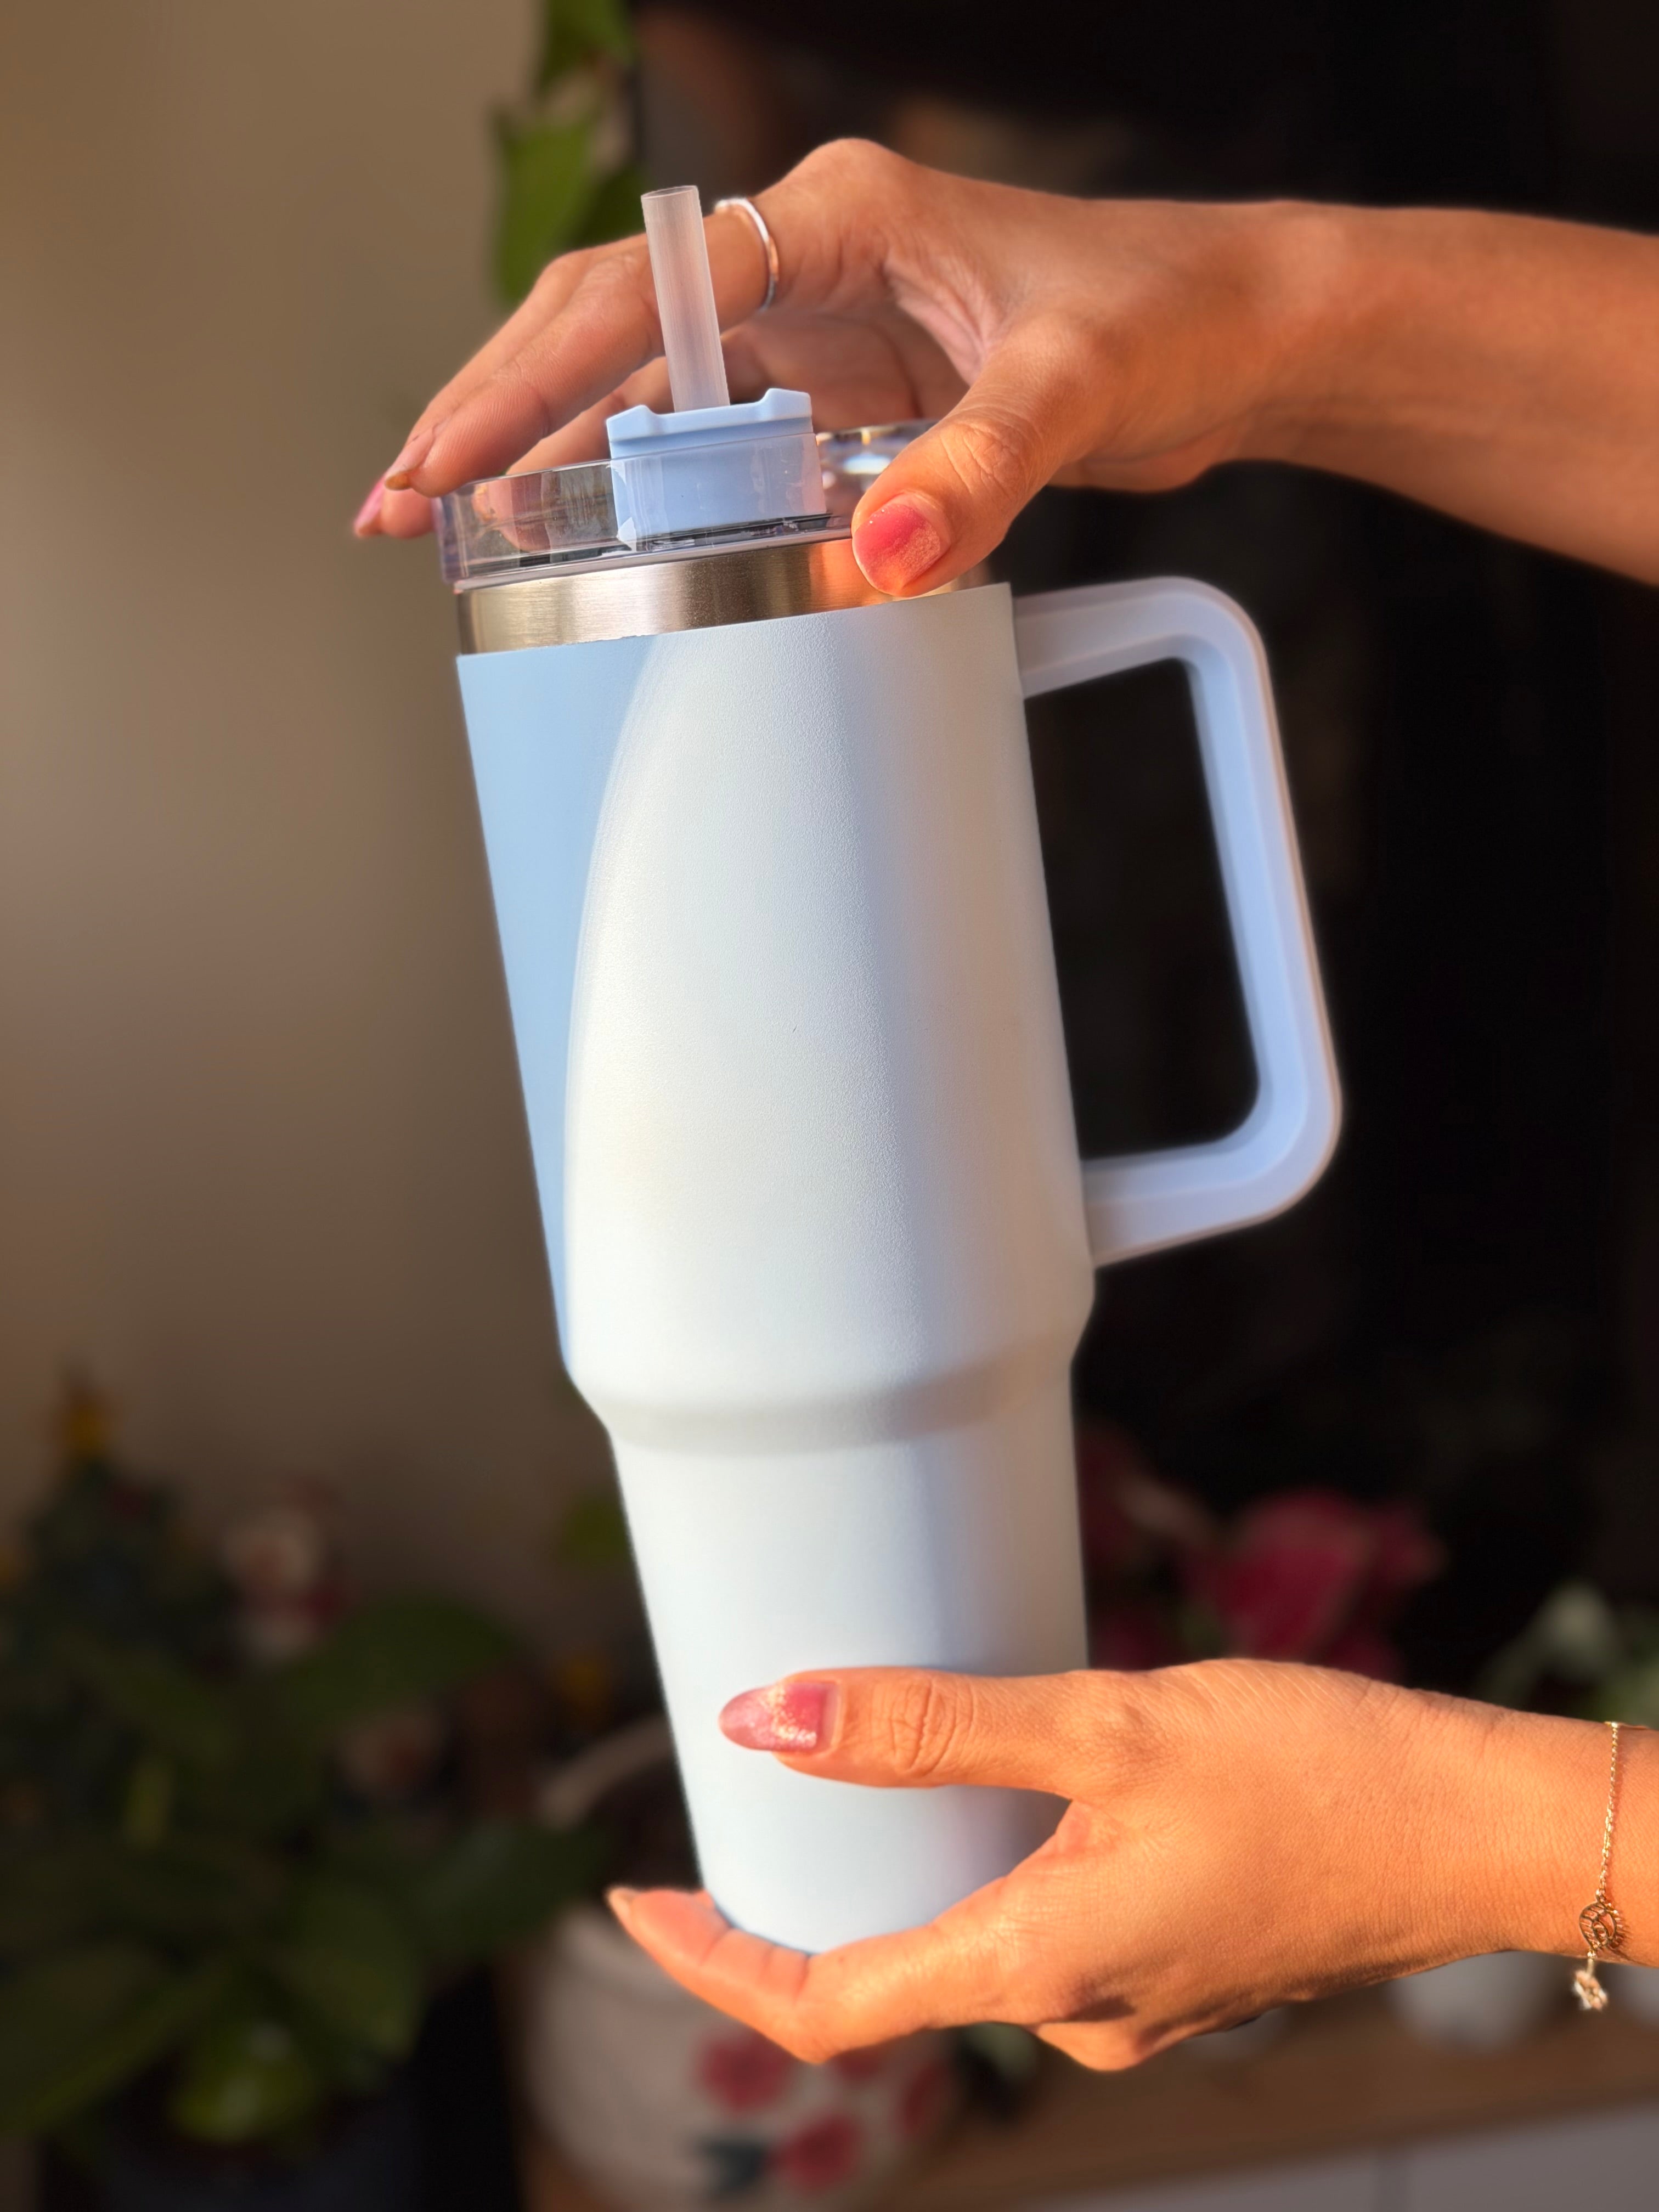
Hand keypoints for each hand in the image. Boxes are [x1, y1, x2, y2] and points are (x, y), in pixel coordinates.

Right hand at [358, 140, 1316, 591]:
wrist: (1237, 336)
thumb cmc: (1168, 315)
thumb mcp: (1076, 388)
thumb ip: (980, 465)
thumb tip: (883, 551)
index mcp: (835, 221)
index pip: (638, 293)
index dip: (528, 376)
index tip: (447, 457)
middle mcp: (809, 266)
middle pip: (604, 330)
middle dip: (495, 413)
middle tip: (401, 505)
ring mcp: (819, 330)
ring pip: (640, 385)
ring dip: (549, 453)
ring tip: (454, 529)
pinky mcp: (844, 392)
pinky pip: (709, 436)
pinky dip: (639, 484)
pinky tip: (589, 536)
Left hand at [608, 1660, 1653, 2067]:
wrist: (1476, 1826)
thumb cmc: (1311, 1769)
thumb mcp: (1102, 1722)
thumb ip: (930, 1726)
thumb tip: (769, 1716)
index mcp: (1039, 1969)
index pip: (820, 2006)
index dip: (710, 1960)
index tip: (633, 1895)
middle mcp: (1075, 2015)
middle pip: (885, 1982)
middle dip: (790, 1914)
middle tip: (726, 1817)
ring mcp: (1131, 2004)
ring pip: (967, 1952)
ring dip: (896, 1883)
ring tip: (846, 1782)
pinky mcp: (1175, 1968)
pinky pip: (1037, 1939)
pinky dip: (979, 1878)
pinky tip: (990, 1796)